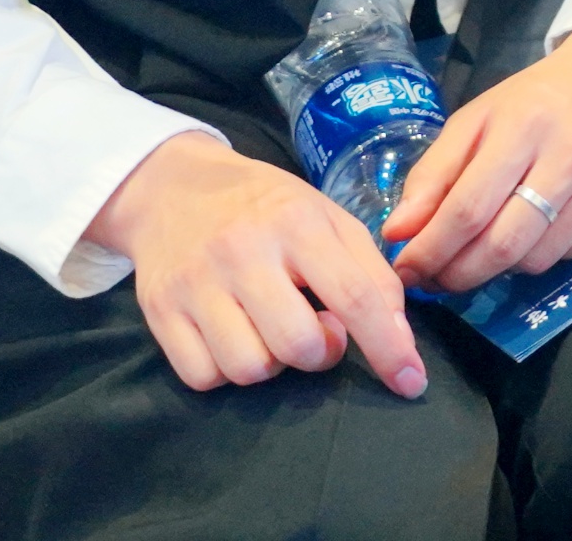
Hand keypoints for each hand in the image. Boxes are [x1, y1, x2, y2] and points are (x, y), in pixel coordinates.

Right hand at [88, 130, 427, 398]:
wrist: (173, 187)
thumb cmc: (266, 208)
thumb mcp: (326, 218)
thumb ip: (370, 272)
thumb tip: (400, 339)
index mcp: (297, 223)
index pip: (355, 296)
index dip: (389, 348)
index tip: (412, 382)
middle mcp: (243, 252)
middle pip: (297, 346)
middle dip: (319, 353)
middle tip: (316, 328)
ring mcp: (196, 284)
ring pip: (249, 369)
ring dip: (271, 363)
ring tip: (269, 328)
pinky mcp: (159, 312)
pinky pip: (203, 378)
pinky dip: (224, 372)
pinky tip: (232, 337)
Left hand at [381, 25, 571, 292]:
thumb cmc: (542, 99)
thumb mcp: (479, 118)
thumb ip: (434, 174)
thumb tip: (398, 233)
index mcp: (526, 123)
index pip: (468, 209)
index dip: (431, 250)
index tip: (408, 270)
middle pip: (503, 245)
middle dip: (460, 273)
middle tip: (438, 279)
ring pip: (539, 259)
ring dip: (501, 267)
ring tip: (484, 253)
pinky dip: (544, 253)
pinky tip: (534, 234)